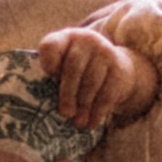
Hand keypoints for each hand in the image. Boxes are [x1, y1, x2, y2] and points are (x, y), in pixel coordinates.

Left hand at [35, 24, 157, 130]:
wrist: (115, 64)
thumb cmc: (80, 69)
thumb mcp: (65, 65)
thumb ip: (54, 76)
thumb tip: (42, 106)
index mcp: (64, 38)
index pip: (51, 45)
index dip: (48, 62)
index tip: (49, 77)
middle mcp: (85, 40)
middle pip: (73, 68)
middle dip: (68, 94)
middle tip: (65, 114)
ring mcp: (104, 51)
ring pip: (91, 82)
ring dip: (84, 106)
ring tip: (78, 123)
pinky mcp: (119, 68)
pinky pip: (107, 92)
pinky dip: (99, 110)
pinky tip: (92, 122)